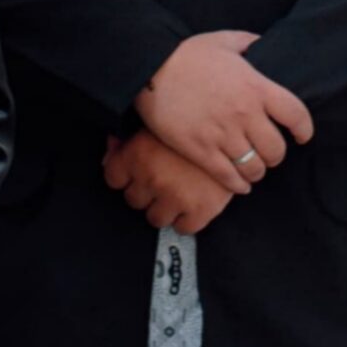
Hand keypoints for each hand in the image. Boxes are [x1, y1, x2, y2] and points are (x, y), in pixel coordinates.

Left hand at [102, 129, 233, 233]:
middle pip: (133, 200)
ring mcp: (175, 196)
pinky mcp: (200, 210)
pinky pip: (183, 228)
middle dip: (145, 191)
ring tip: (176, 191)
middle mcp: (151, 177)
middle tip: (162, 179)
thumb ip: (128, 137)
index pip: (113, 178)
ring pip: (155, 218)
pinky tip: (191, 203)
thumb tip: (111, 148)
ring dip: (163, 208)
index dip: (124, 175)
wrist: (235, 125)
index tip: (136, 173)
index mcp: (137, 153)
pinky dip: (186, 220)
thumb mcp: (157, 121)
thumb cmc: (193, 119)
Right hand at [135, 31, 312, 193]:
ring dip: (256, 171)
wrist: (148, 69)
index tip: (302, 136)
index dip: (304, 130)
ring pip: (254, 168)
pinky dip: (238, 185)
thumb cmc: (185, 53)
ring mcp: (222, 135)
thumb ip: (249, 42)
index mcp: (255, 86)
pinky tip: (239, 184)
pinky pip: (229, 178)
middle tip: (268, 153)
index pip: (296, 115)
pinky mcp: (201, 151)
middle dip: (276, 155)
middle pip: (277, 150)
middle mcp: (244, 114)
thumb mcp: (222, 39)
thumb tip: (264, 44)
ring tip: (252, 168)